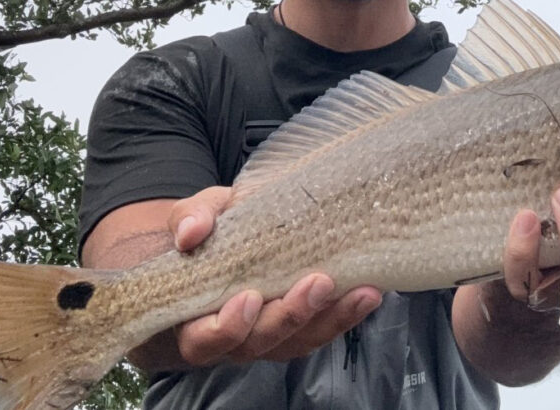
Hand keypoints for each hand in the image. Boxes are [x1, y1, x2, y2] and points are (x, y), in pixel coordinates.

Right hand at [166, 186, 382, 365]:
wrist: (227, 241)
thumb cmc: (206, 235)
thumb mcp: (195, 217)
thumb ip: (190, 219)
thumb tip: (192, 232)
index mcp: (194, 320)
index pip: (205, 339)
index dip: (228, 326)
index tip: (250, 297)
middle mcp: (234, 339)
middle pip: (261, 342)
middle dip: (292, 316)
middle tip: (319, 283)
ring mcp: (270, 335)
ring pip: (300, 341)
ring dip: (332, 318)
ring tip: (363, 291)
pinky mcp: (300, 326)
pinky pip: (322, 329)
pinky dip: (346, 314)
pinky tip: (369, 293)